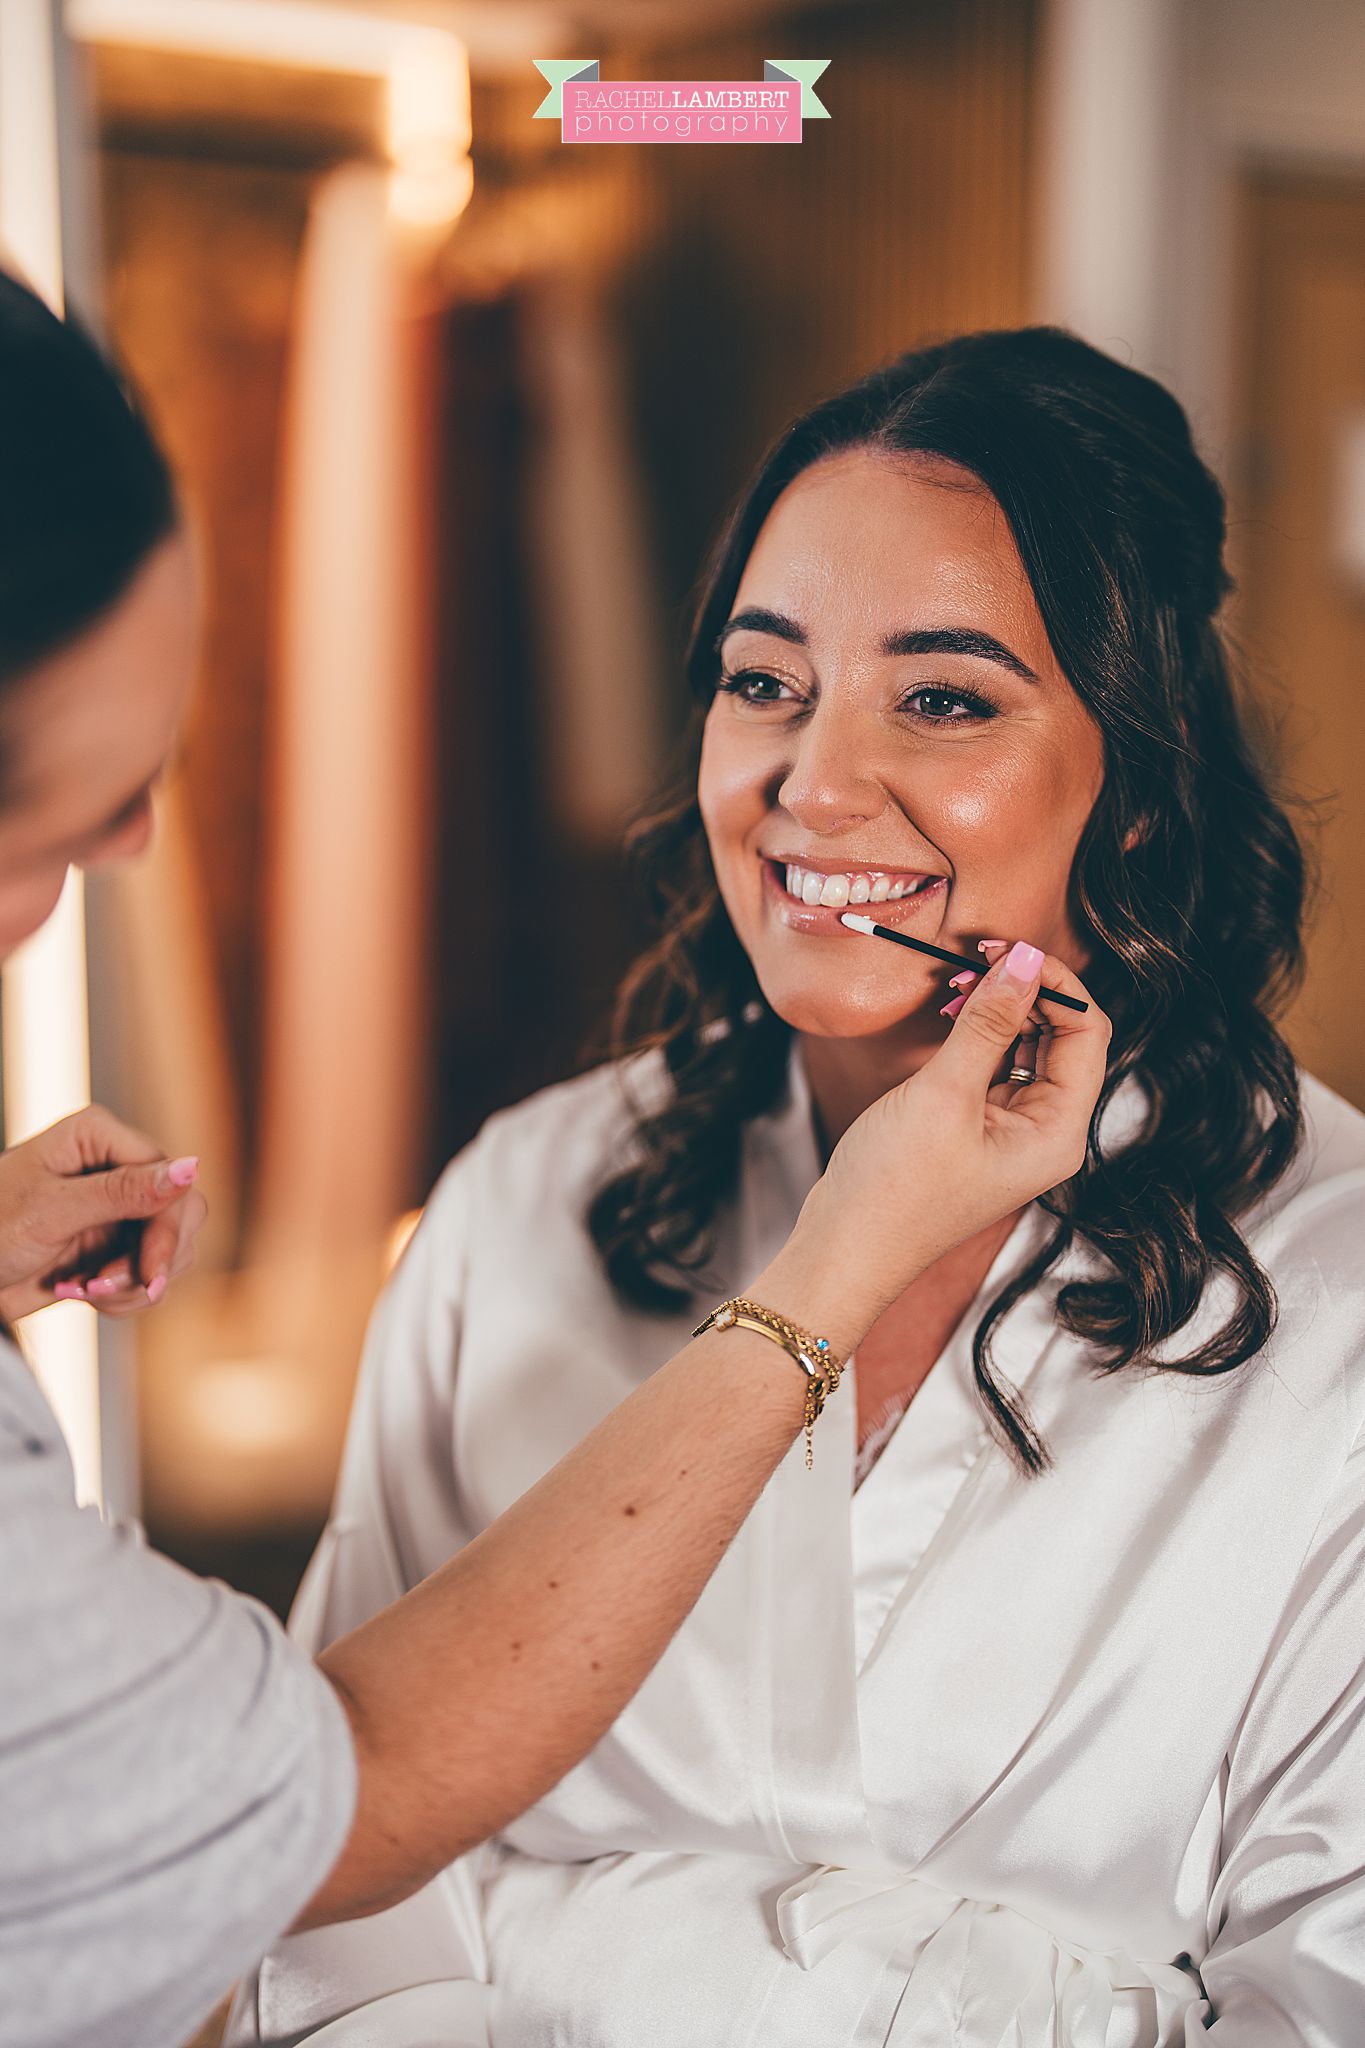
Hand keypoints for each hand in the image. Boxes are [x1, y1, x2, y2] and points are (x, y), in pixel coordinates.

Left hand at [0, 1106, 206, 1321]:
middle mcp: (116, 1168)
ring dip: (134, 1284)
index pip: (169, 1177)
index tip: (151, 1273)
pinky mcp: (116, 1245)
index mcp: (99, 1138)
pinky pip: (151, 1275)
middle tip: (108, 1290)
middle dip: (151, 1260)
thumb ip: (123, 1191)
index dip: (167, 1228)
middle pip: (182, 1214)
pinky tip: (82, 1294)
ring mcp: (118, 1209)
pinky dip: (125, 1296)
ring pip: (173, 1250)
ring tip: (85, 1291)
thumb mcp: (52, 1210)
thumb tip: (192, 1168)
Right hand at [785, 940, 1110, 1345]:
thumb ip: (987, 1021)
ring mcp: (1014, 1133)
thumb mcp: (943, 1094)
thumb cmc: (894, 1188)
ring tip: (961, 976)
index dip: (1056, 983)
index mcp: (1058, 1133)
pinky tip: (954, 1010)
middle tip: (978, 953)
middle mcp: (1047, 1133)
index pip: (1088, 1034)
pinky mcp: (981, 1130)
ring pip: (1029, 1048)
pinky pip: (998, 1067)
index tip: (1009, 948)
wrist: (846, 1248)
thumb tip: (1023, 960)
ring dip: (1002, 1007)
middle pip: (1064, 1039)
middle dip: (1028, 990)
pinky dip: (981, 1033)